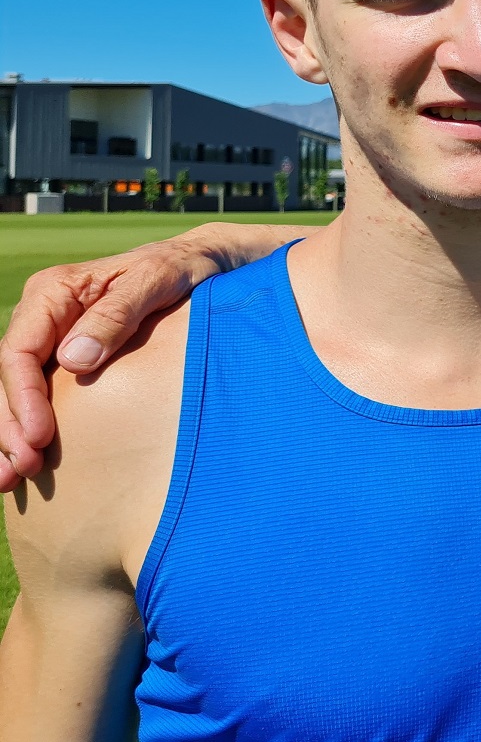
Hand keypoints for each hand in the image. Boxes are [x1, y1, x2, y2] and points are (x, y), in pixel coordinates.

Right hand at [0, 225, 281, 488]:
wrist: (201, 262)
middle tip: (22, 470)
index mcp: (54, 292)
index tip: (39, 437)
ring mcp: (54, 336)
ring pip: (18, 389)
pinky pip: (40, 392)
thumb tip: (74, 360)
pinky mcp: (68, 355)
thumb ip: (116, 315)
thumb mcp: (155, 280)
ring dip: (11, 434)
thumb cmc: (179, 267)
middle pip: (11, 376)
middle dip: (11, 426)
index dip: (23, 397)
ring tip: (12, 479)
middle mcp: (44, 314)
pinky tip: (27, 460)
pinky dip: (30, 425)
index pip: (20, 351)